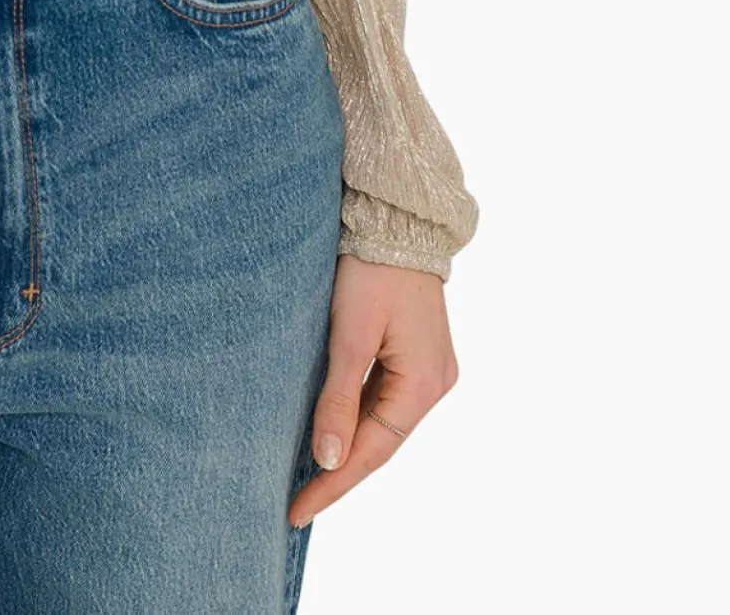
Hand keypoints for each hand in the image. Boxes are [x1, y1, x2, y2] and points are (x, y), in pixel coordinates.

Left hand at [287, 254, 459, 526]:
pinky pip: (384, 397)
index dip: (333, 483)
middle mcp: (434, 382)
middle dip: (338, 470)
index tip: (297, 512)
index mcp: (423, 384)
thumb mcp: (348, 334)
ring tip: (305, 475)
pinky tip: (330, 428)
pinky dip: (357, 416)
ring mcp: (428, 367)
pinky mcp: (416, 351)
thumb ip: (338, 398)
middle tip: (295, 502)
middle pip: (380, 441)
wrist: (396, 217)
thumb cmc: (371, 269)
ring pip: (382, 421)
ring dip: (347, 445)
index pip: (372, 452)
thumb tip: (327, 459)